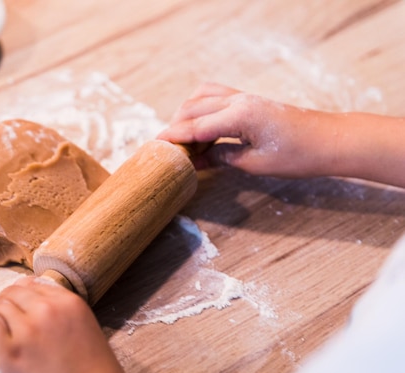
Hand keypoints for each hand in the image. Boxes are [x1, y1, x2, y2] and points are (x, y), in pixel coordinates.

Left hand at [0, 276, 145, 372]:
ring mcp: (28, 329)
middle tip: (6, 327)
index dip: (22, 299)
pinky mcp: (10, 352)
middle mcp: (48, 309)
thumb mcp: (85, 330)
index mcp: (70, 302)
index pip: (33, 285)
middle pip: (13, 292)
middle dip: (7, 307)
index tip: (20, 313)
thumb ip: (61, 313)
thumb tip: (30, 302)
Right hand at [157, 82, 338, 177]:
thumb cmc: (299, 155)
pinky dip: (201, 109)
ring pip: (202, 97)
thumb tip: (198, 161)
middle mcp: (239, 101)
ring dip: (187, 114)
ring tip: (182, 138)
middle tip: (166, 149)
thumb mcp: (256, 164)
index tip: (153, 146)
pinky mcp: (250, 101)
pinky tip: (201, 128)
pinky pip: (216, 97)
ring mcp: (244, 97)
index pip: (195, 126)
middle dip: (175, 126)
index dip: (172, 137)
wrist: (330, 140)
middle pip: (193, 108)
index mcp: (239, 116)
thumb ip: (222, 158)